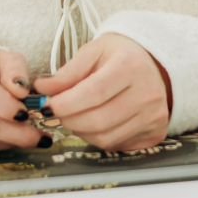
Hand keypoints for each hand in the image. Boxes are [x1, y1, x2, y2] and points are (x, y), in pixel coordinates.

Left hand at [33, 33, 171, 151]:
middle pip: (99, 120)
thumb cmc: (121, 56)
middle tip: (57, 113)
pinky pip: (117, 145)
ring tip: (75, 117)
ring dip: (82, 132)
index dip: (68, 103)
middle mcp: (147, 93)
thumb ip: (67, 72)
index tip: (49, 105)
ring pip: (106, 138)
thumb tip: (41, 89)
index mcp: (130, 66)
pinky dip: (98, 138)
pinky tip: (95, 124)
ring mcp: (153, 117)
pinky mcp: (155, 134)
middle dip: (70, 120)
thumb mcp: (93, 52)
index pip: (95, 92)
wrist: (156, 64)